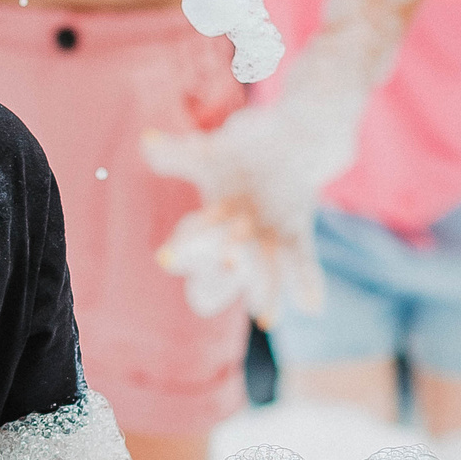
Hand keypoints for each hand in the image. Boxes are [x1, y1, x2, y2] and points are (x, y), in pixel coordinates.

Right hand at [144, 111, 335, 322]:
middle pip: (219, 275)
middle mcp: (233, 245)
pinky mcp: (295, 236)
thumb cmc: (241, 154)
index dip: (181, 253)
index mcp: (207, 228)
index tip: (168, 257)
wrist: (290, 145)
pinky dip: (307, 283)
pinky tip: (312, 307)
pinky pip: (301, 263)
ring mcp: (265, 245)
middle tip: (225, 264)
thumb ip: (178, 153)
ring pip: (261, 278)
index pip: (188, 248)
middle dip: (219, 276)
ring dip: (263, 291)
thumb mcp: (210, 154)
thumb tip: (148, 142)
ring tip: (266, 317)